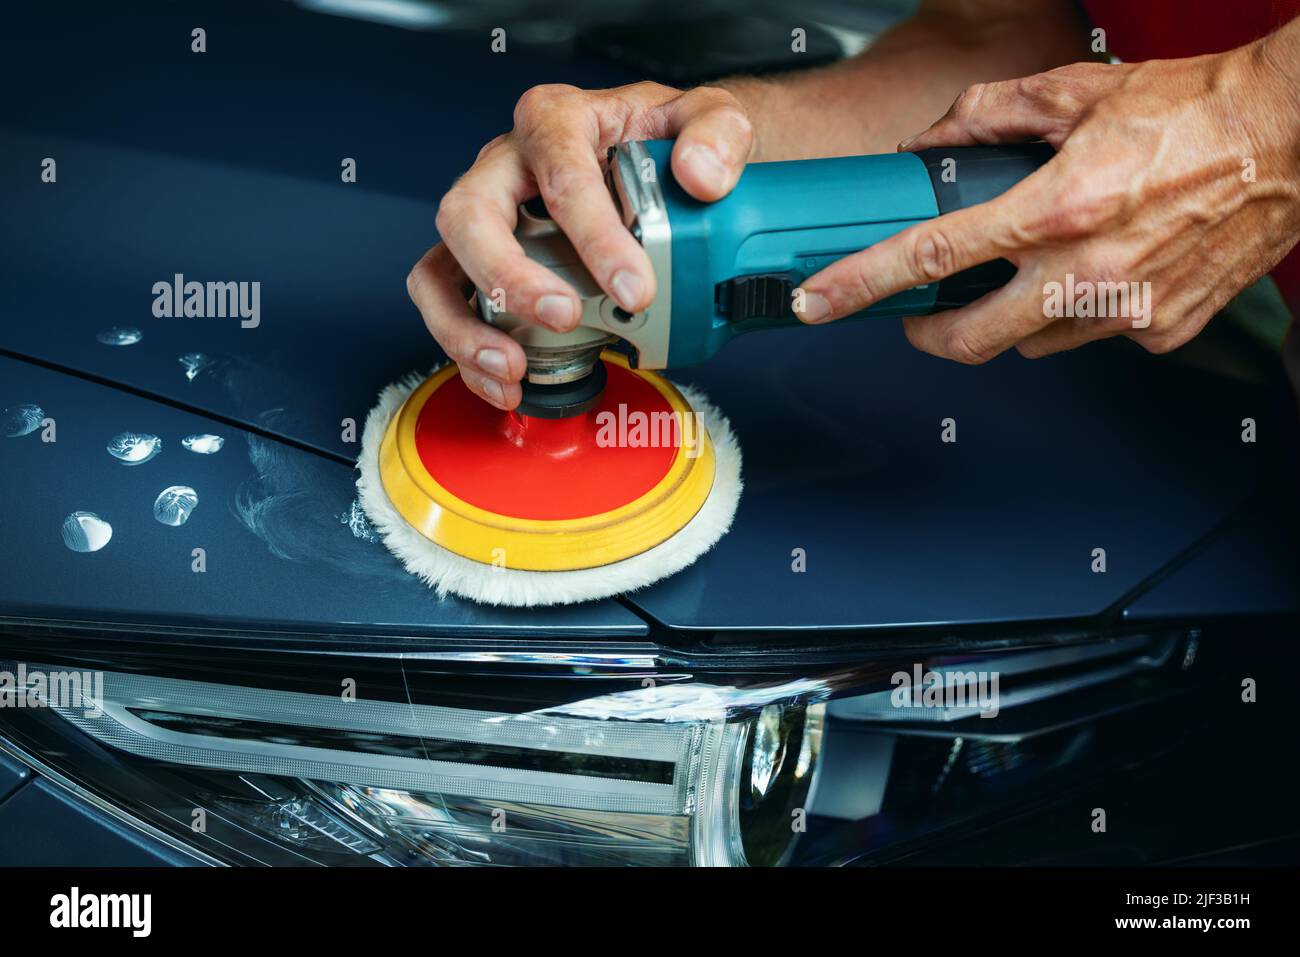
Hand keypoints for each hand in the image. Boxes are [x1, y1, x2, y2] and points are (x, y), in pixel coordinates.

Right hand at [407, 81, 753, 407]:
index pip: (562, 172)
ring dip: (466, 326)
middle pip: (470, 215)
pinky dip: (469, 351)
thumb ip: (718, 132)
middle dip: (509, 276)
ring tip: (512, 367)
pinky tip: (507, 382)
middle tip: (563, 317)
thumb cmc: (667, 140)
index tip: (635, 288)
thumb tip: (700, 175)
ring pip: (441, 267)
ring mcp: (489, 220)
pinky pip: (452, 306)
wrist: (661, 161)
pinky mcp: (483, 266)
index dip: (596, 235)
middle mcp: (507, 167)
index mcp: (557, 122)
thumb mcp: (710, 116)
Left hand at [793, 46, 1299, 361]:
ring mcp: (1128, 309)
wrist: (1292, 135)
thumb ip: (990, 115)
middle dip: (931, 335)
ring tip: (1036, 269)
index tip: (821, 301)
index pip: (933, 257)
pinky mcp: (1163, 329)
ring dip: (1014, 317)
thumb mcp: (1077, 93)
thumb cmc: (1195, 110)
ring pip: (1032, 343)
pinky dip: (1079, 312)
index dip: (864, 284)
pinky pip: (1093, 337)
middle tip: (922, 315)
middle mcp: (1089, 269)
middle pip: (970, 341)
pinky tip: (1100, 271)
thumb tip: (931, 142)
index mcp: (1057, 207)